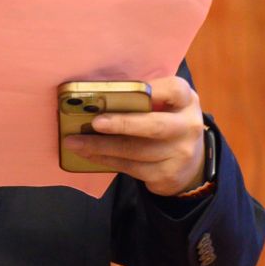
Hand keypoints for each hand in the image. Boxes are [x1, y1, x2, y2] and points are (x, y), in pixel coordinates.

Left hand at [62, 74, 207, 195]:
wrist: (189, 163)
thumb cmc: (165, 123)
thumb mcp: (164, 105)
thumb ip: (142, 99)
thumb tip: (97, 97)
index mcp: (186, 100)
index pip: (173, 90)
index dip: (150, 90)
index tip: (122, 92)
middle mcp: (188, 126)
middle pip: (154, 126)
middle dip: (121, 124)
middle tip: (94, 123)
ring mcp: (180, 153)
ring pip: (136, 151)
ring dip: (101, 147)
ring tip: (75, 142)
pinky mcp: (168, 175)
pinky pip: (131, 168)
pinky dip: (106, 160)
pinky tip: (88, 154)